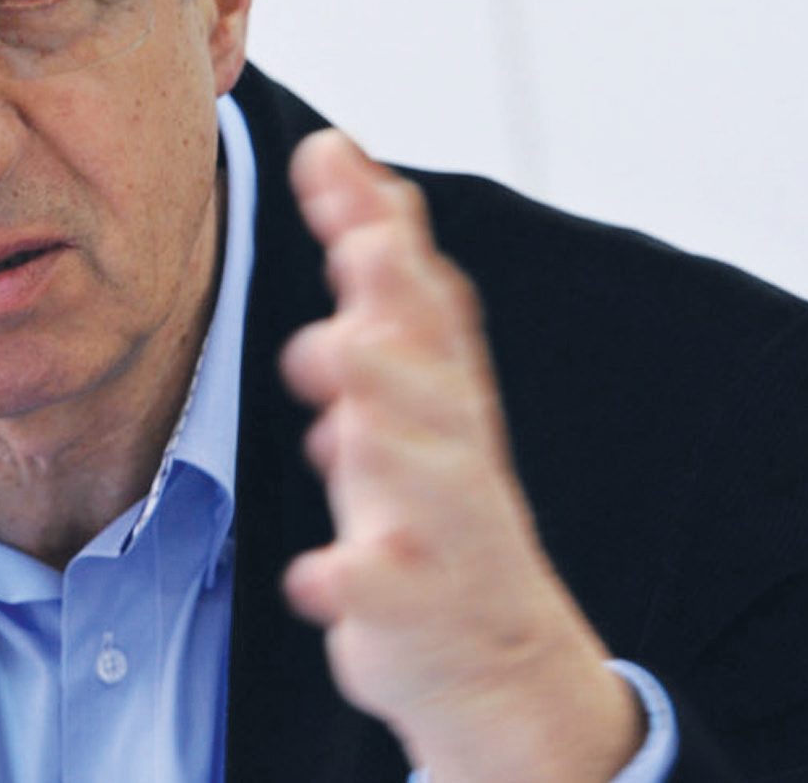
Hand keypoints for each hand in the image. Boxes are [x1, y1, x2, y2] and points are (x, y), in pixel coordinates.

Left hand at [280, 131, 640, 782]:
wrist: (493, 656)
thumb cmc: (427, 500)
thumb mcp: (404, 386)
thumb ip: (368, 281)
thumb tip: (331, 154)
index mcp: (436, 387)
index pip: (414, 286)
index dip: (375, 218)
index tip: (326, 152)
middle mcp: (446, 444)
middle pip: (427, 361)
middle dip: (397, 301)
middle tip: (364, 243)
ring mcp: (436, 527)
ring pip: (416, 468)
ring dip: (379, 423)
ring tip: (338, 375)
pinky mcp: (412, 605)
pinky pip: (384, 592)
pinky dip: (353, 583)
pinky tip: (315, 576)